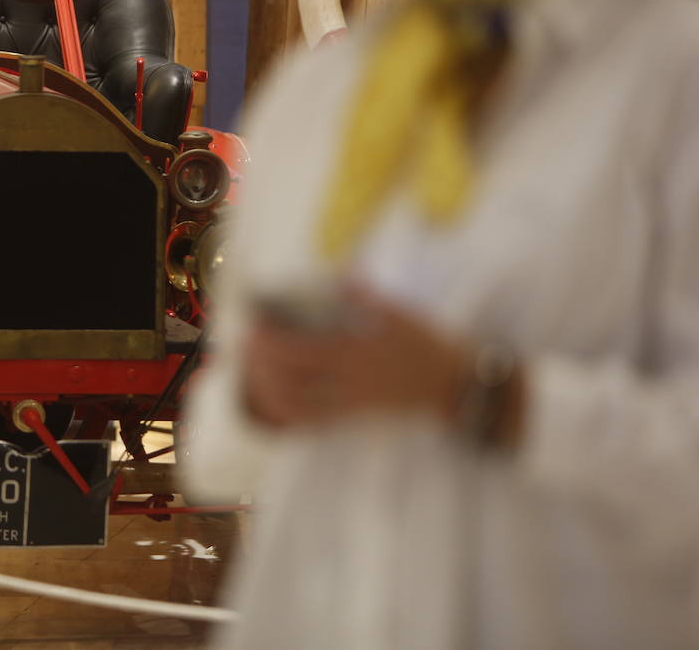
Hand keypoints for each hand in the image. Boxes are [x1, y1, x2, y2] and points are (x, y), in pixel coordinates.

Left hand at [243, 284, 469, 429]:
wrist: (454, 385)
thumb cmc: (427, 345)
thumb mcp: (399, 313)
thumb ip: (365, 296)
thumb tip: (341, 276)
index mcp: (355, 352)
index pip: (300, 351)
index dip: (270, 343)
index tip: (254, 328)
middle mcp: (347, 382)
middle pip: (289, 383)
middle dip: (260, 368)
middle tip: (245, 349)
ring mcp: (350, 403)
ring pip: (296, 407)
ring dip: (268, 391)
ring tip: (254, 372)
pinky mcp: (355, 416)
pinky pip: (314, 422)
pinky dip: (290, 414)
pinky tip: (276, 401)